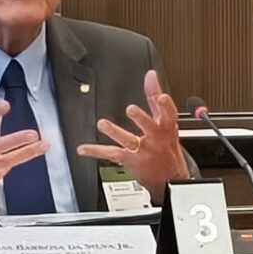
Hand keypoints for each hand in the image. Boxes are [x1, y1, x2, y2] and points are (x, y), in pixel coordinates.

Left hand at [76, 70, 189, 201]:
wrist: (169, 178)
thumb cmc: (166, 146)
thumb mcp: (167, 122)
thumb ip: (154, 96)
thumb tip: (151, 75)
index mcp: (166, 126)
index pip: (168, 113)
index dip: (166, 105)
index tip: (161, 97)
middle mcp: (155, 138)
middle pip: (149, 126)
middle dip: (141, 119)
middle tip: (131, 110)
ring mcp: (143, 149)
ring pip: (128, 140)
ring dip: (115, 132)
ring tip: (103, 124)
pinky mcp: (131, 160)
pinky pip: (111, 153)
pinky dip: (95, 151)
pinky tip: (83, 149)